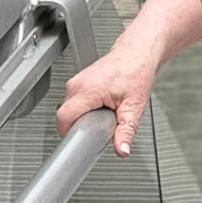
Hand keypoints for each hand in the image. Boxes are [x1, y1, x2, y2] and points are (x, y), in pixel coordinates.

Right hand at [56, 0, 201, 158]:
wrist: (137, 53)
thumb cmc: (137, 72)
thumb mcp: (134, 107)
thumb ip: (127, 131)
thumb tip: (122, 150)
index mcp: (87, 90)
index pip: (64, 118)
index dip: (69, 134)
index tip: (80, 142)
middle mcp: (76, 85)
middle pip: (65, 116)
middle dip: (80, 127)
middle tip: (99, 129)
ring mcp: (75, 82)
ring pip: (70, 110)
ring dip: (83, 118)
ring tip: (103, 116)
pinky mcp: (78, 83)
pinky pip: (74, 103)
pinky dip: (85, 110)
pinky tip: (100, 108)